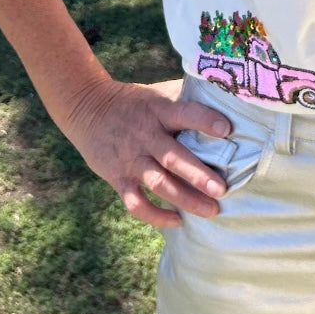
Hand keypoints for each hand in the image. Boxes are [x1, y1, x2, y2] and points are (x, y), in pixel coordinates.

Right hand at [61, 76, 232, 228]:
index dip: (204, 120)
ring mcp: (131, 159)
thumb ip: (184, 97)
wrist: (87, 108)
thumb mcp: (157, 92)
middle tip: (223, 190)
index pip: (184, 113)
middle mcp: (145, 135)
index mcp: (158, 110)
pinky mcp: (118, 178)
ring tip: (211, 210)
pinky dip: (156, 215)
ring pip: (159, 184)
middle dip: (199, 175)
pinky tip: (177, 221)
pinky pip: (136, 203)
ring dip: (185, 199)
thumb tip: (221, 96)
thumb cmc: (134, 102)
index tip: (227, 129)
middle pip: (173, 157)